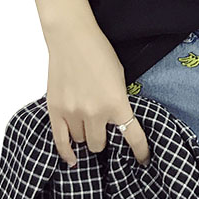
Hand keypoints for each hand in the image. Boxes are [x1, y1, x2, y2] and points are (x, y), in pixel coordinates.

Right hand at [45, 24, 150, 168]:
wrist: (72, 37)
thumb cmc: (99, 52)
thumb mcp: (120, 76)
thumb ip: (118, 100)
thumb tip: (116, 120)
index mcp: (116, 103)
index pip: (132, 136)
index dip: (140, 152)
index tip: (143, 160)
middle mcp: (95, 113)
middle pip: (99, 144)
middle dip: (103, 139)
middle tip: (102, 129)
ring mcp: (72, 113)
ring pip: (80, 142)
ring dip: (85, 136)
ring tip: (86, 124)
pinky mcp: (55, 110)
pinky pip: (60, 141)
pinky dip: (67, 152)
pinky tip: (72, 159)